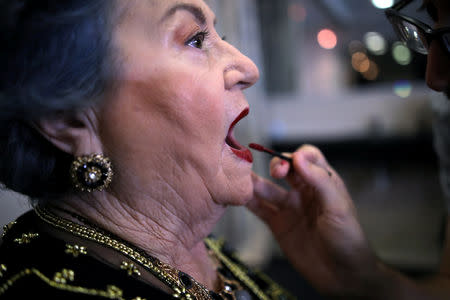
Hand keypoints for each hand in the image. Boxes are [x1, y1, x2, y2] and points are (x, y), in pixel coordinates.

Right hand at [247, 145, 383, 296]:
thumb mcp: (338, 207)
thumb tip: (298, 157)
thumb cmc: (348, 240)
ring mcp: (290, 208)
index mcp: (323, 183)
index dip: (297, 155)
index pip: (308, 158)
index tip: (292, 161)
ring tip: (242, 177)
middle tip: (275, 172)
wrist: (343, 276)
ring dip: (255, 181)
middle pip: (285, 169)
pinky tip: (239, 195)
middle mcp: (304, 192)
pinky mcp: (278, 224)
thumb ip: (319, 180)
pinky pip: (260, 208)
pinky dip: (248, 201)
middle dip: (276, 165)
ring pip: (267, 188)